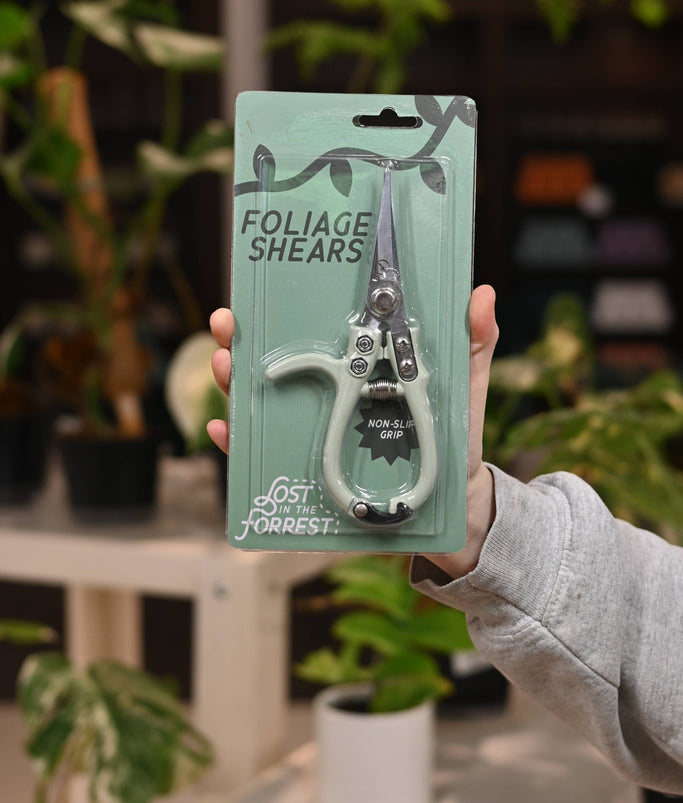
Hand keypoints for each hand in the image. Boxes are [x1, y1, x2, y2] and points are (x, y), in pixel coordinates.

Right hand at [207, 286, 498, 576]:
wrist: (457, 510)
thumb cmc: (458, 443)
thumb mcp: (466, 388)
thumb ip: (474, 343)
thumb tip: (482, 293)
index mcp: (362, 374)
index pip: (315, 339)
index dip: (284, 315)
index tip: (259, 293)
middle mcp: (332, 401)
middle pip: (277, 368)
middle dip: (244, 342)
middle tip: (228, 325)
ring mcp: (319, 436)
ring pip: (265, 409)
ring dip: (235, 386)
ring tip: (226, 368)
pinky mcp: (313, 478)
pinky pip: (269, 463)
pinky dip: (242, 448)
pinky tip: (228, 432)